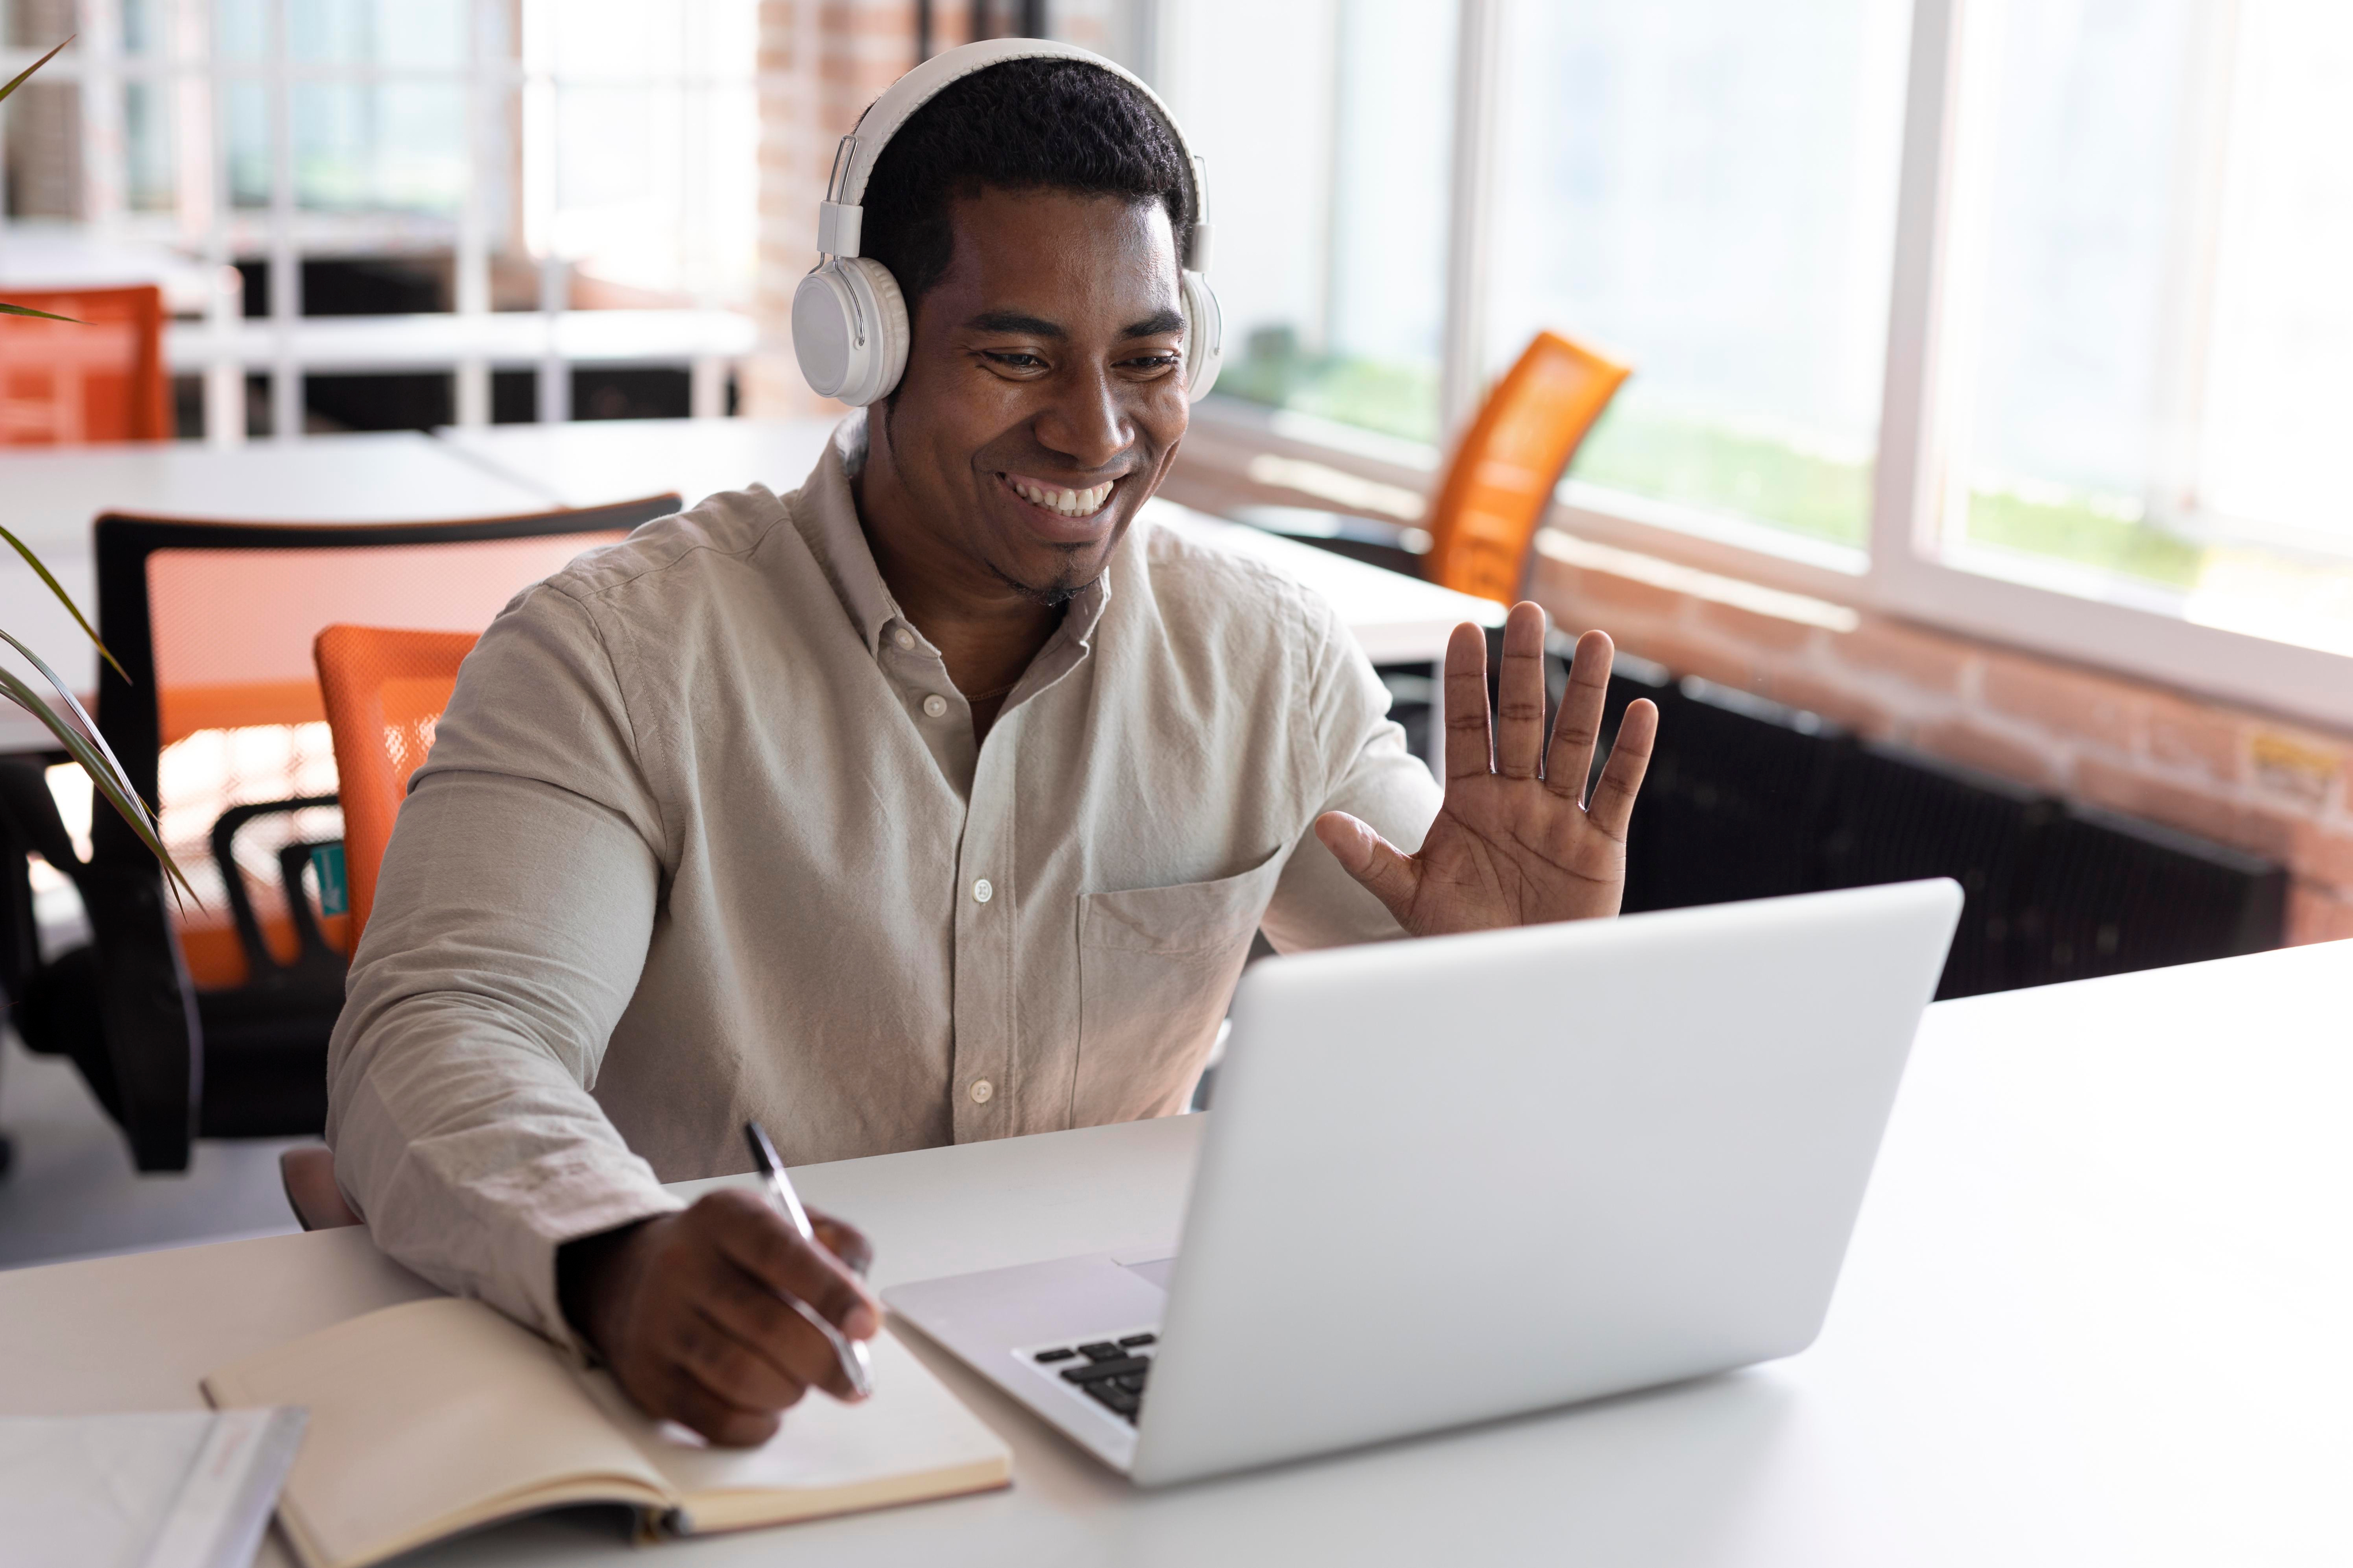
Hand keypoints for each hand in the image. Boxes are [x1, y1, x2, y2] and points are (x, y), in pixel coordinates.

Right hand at [557, 1188, 879, 1445]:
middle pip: (767, 1326)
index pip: (781, 1253)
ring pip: (742, 1377)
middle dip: (825, 1361)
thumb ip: (839, 1246)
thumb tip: (863, 1307)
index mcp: (724, 1217)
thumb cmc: (732, 1254)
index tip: (867, 1327)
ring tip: (801, 1381)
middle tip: (852, 1378)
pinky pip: (714, 1418)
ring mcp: (657, 1324)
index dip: (831, 1293)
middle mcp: (683, 1265)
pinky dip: (757, 1423)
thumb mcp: (784, 1221)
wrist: (634, 1276)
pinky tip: (768, 1406)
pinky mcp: (647, 1377)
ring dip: (790, 1391)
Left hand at [1316, 602, 1657, 935]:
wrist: (1511, 986)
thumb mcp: (1411, 897)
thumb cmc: (1459, 939)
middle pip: (1523, 720)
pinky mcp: (1598, 845)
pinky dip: (1631, 754)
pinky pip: (1617, 791)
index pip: (1466, 727)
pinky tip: (1642, 711)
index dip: (1466, 681)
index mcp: (1469, 802)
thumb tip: (1323, 825)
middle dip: (1525, 667)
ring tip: (1595, 640)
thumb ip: (1371, 859)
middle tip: (1529, 610)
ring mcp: (1559, 817)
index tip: (1463, 629)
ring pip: (1574, 743)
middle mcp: (1515, 798)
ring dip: (1585, 693)